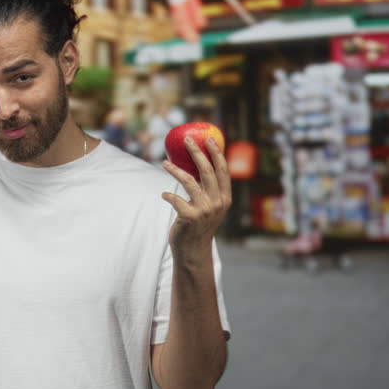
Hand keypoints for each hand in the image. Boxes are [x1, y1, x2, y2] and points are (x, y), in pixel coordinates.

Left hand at [161, 137, 231, 251]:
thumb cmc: (199, 224)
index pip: (223, 170)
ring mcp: (204, 210)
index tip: (208, 138)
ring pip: (189, 181)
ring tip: (164, 163)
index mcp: (224, 198)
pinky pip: (176, 199)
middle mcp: (217, 203)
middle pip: (207, 171)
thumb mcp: (209, 206)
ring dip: (175, 170)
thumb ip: (208, 190)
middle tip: (187, 140)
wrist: (194, 250)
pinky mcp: (190, 217)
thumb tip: (197, 164)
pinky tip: (164, 195)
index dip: (216, 153)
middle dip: (197, 152)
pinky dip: (168, 195)